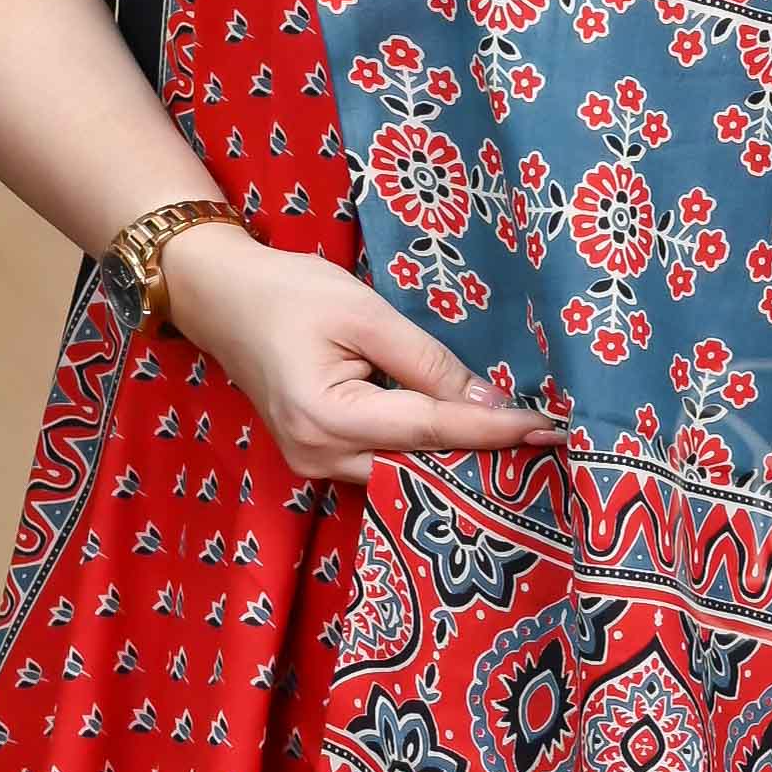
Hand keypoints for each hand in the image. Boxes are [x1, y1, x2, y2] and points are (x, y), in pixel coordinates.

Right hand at [161, 226, 570, 486]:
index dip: (494, 432)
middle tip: (548, 446)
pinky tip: (466, 447)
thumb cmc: (289, 293)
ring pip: (404, 478)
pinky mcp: (317, 461)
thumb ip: (428, 362)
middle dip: (483, 461)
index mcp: (327, 416)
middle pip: (420, 470)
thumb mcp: (365, 312)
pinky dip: (426, 459)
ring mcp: (314, 467)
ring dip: (458, 464)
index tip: (549, 430)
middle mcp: (318, 457)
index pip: (431, 432)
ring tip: (519, 449)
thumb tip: (488, 403)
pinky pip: (384, 470)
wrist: (222, 298)